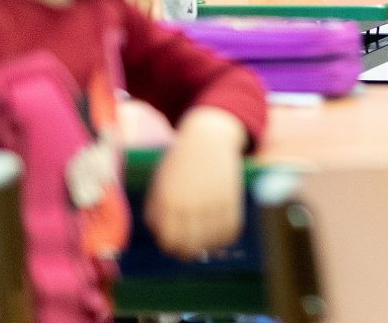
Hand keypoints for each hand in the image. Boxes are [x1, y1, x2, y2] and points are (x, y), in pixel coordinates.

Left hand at [145, 107, 247, 258]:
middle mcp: (190, 203)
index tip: (175, 244)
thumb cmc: (180, 161)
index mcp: (168, 200)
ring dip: (208, 246)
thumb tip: (161, 237)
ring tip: (206, 241)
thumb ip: (156, 211)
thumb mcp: (159, 183)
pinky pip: (231, 229)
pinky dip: (226, 236)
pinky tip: (221, 234)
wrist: (208, 137)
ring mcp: (212, 201)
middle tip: (191, 247)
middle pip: (190, 245)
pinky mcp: (231, 197)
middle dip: (189, 251)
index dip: (172, 247)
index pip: (169, 241)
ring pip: (211, 240)